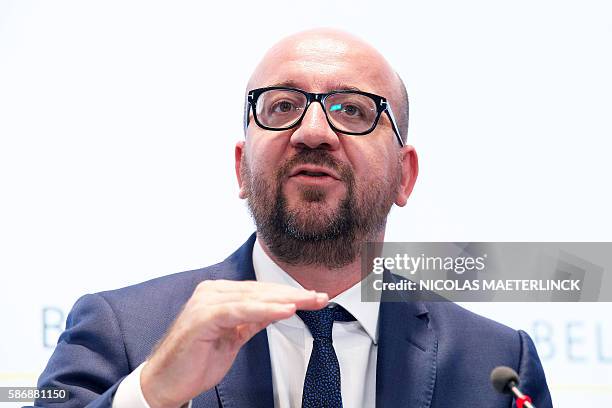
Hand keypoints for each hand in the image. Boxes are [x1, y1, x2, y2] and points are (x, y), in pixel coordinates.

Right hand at [140, 279, 327, 407]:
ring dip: (285, 299)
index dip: (289, 294)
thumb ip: (252, 321)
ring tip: (309, 301)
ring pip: (254, 297)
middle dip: (294, 295)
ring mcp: (207, 302)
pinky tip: (286, 311)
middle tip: (320, 298)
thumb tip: (278, 309)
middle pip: (261, 291)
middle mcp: (212, 292)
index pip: (261, 291)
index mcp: (219, 295)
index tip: (314, 299)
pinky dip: (265, 310)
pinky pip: (240, 310)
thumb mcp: (233, 337)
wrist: (165, 382)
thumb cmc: (196, 361)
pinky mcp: (204, 316)